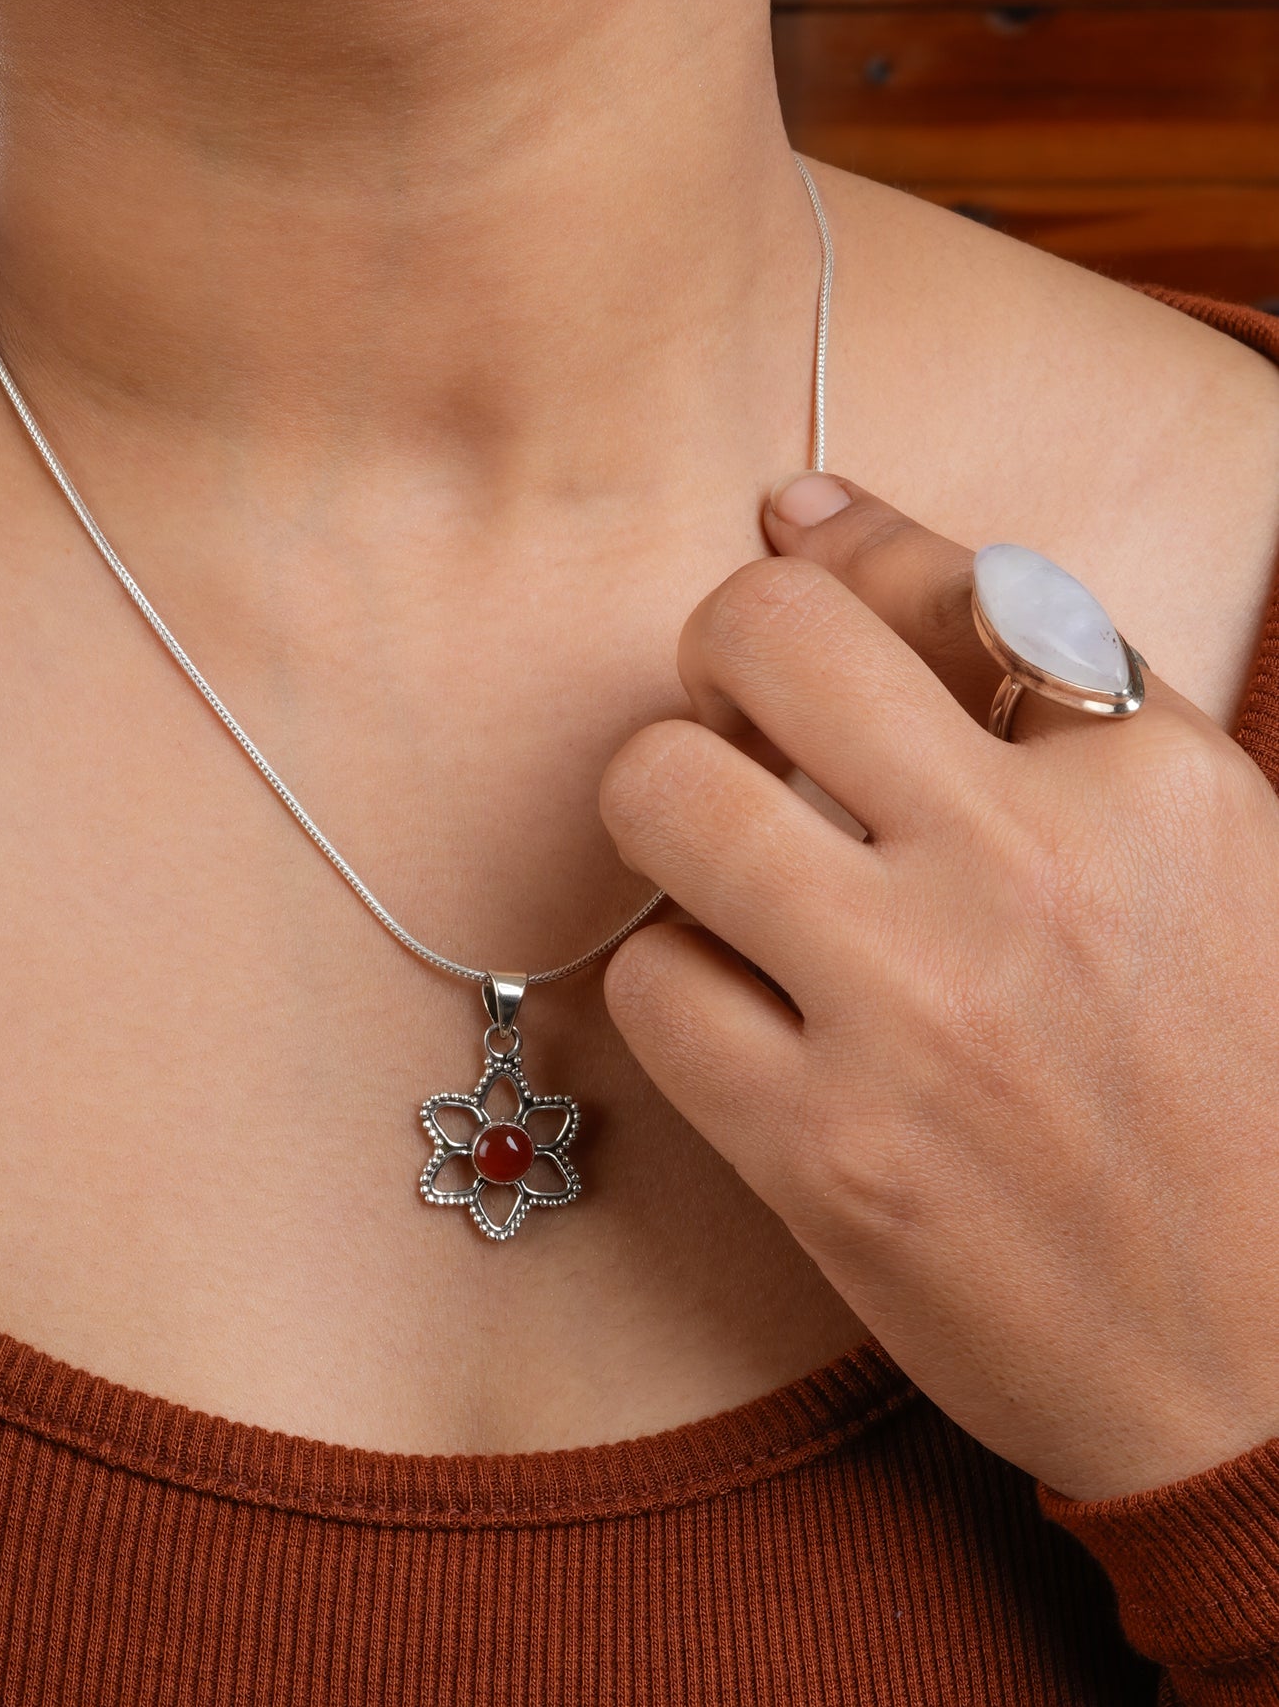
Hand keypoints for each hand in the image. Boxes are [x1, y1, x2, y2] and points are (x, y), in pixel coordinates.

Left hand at [598, 472, 1278, 1500]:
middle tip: (748, 730)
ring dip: (677, 819)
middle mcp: (1028, 867)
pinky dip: (681, 984)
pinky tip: (751, 1016)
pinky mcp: (828, 1157)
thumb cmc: (1228, 1082)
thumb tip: (801, 505)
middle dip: (720, 663)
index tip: (805, 599)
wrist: (1262, 1363)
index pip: (917, 575)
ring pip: (665, 793)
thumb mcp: (1197, 846)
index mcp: (1147, 774)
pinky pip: (651, 984)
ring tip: (739, 875)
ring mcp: (919, 1015)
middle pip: (755, 636)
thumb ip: (1028, 663)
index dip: (831, 569)